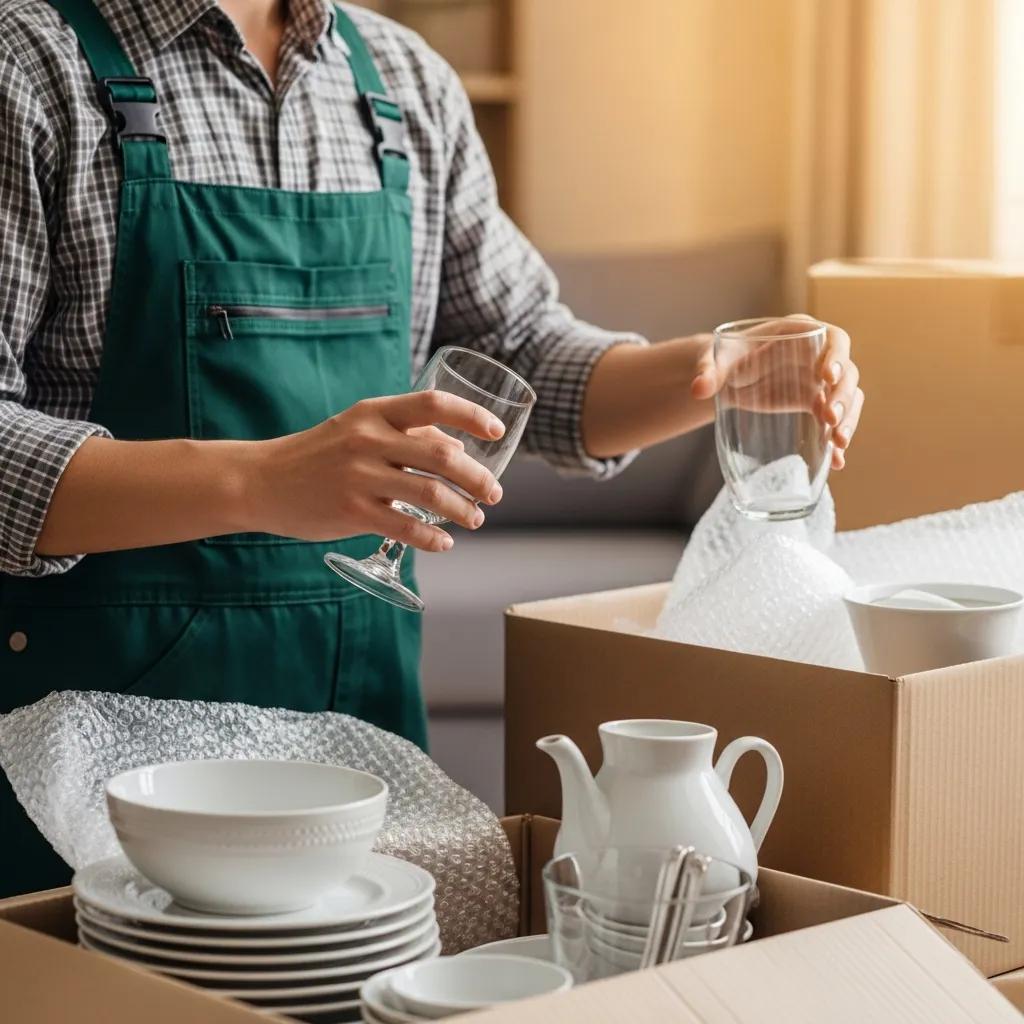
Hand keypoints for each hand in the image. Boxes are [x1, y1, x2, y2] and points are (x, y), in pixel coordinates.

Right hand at [251, 392, 505, 550]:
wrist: (261, 481)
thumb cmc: (319, 453)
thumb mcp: (360, 428)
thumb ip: (407, 432)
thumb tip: (459, 445)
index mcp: (374, 412)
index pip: (434, 404)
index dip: (473, 415)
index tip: (498, 431)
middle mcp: (369, 440)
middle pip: (442, 455)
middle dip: (478, 478)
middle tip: (494, 494)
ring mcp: (359, 477)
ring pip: (430, 494)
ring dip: (463, 511)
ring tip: (475, 519)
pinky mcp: (351, 512)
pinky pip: (405, 528)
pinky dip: (433, 538)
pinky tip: (444, 542)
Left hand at [690, 315, 862, 470]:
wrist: (725, 376)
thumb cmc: (725, 357)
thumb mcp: (715, 360)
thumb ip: (708, 371)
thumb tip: (698, 389)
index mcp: (800, 333)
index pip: (833, 338)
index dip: (835, 356)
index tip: (826, 377)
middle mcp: (817, 355)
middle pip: (847, 372)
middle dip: (842, 396)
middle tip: (830, 419)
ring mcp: (819, 381)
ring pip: (848, 397)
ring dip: (848, 420)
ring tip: (839, 444)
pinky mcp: (814, 402)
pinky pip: (834, 420)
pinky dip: (836, 439)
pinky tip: (837, 461)